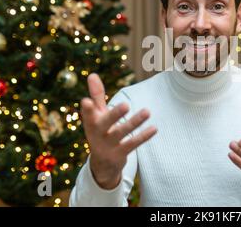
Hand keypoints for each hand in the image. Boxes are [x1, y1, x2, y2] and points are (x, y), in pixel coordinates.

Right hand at [81, 73, 156, 189]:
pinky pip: (133, 144)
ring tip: (147, 111)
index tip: (86, 101)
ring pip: (122, 133)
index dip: (87, 109)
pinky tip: (154, 128)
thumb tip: (92, 74)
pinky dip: (143, 136)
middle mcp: (98, 134)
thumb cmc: (100, 131)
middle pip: (105, 124)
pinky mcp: (120, 154)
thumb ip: (97, 95)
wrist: (101, 164)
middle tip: (126, 104)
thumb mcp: (97, 115)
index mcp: (91, 122)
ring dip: (135, 122)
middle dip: (115, 114)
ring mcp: (109, 145)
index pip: (87, 115)